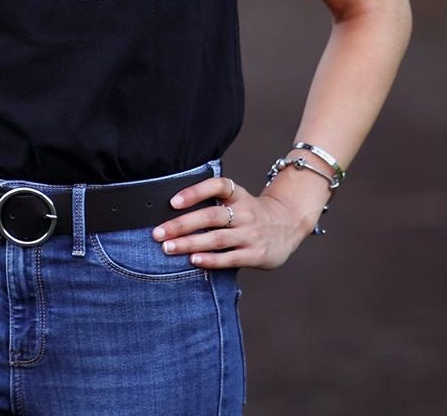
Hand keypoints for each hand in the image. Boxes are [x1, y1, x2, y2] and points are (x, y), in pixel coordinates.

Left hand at [151, 175, 320, 269]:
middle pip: (211, 216)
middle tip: (158, 232)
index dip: (195, 191)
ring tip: (168, 248)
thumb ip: (214, 202)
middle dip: (181, 224)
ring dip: (190, 243)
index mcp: (239, 195)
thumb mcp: (238, 199)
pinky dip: (210, 259)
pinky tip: (193, 260)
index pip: (217, 186)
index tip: (172, 201)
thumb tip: (173, 209)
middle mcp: (246, 212)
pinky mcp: (256, 254)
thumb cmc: (251, 213)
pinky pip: (230, 257)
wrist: (289, 225)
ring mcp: (251, 234)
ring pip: (217, 238)